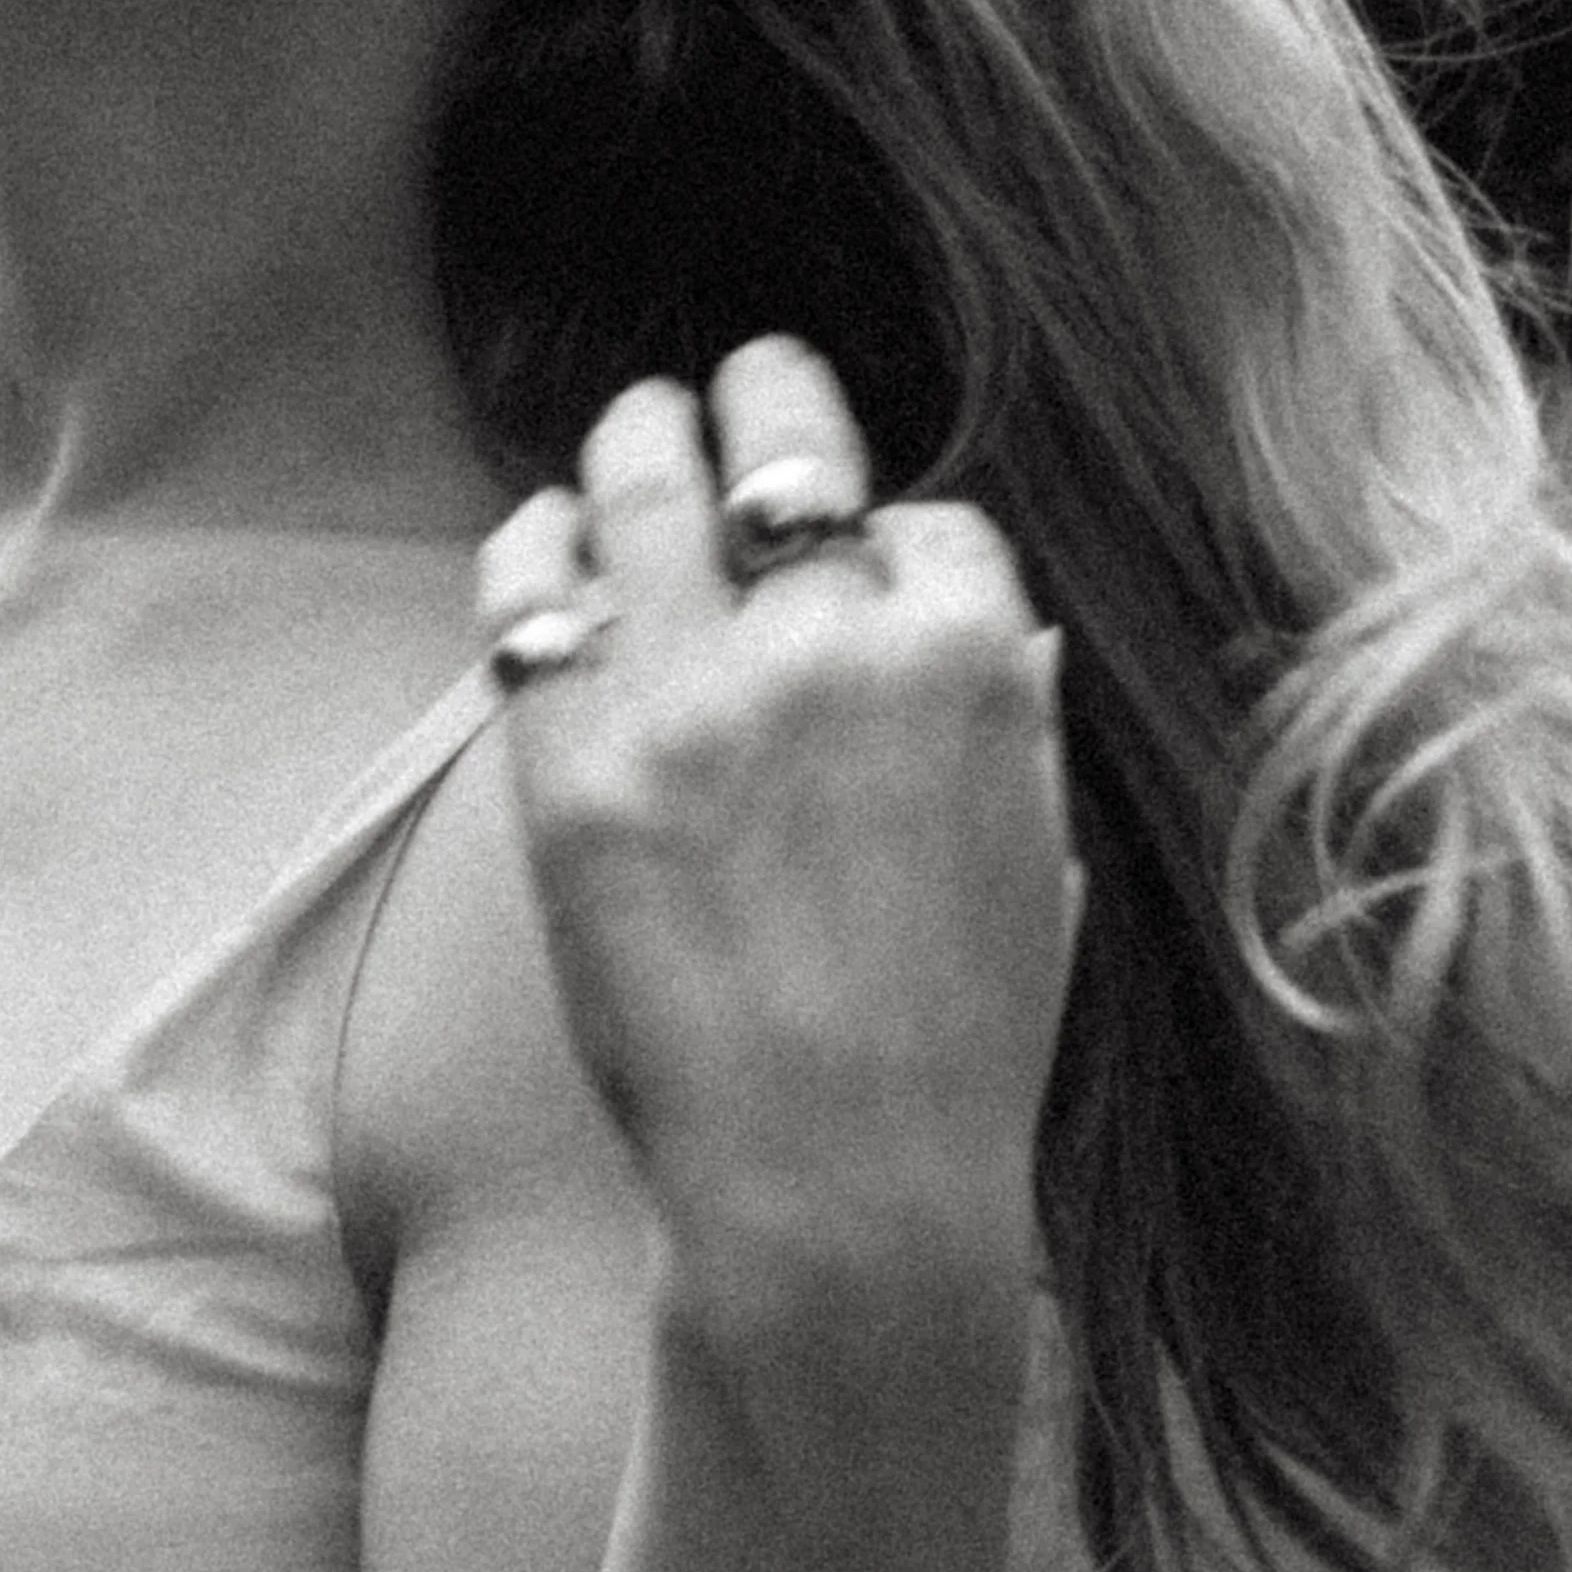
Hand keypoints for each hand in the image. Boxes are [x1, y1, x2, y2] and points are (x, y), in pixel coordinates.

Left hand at [476, 337, 1081, 1336]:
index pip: (928, 523)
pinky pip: (533, 592)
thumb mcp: (1038, 865)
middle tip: (736, 387)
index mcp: (975, 662)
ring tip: (634, 430)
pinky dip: (538, 548)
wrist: (836, 1185)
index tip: (861, 563)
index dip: (890, 540)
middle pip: (787, 451)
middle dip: (766, 397)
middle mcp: (834, 646)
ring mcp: (695, 698)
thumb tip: (998, 643)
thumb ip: (1016, 732)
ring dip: (642, 436)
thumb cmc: (957, 1054)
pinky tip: (550, 547)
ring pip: (649, 483)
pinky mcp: (576, 763)